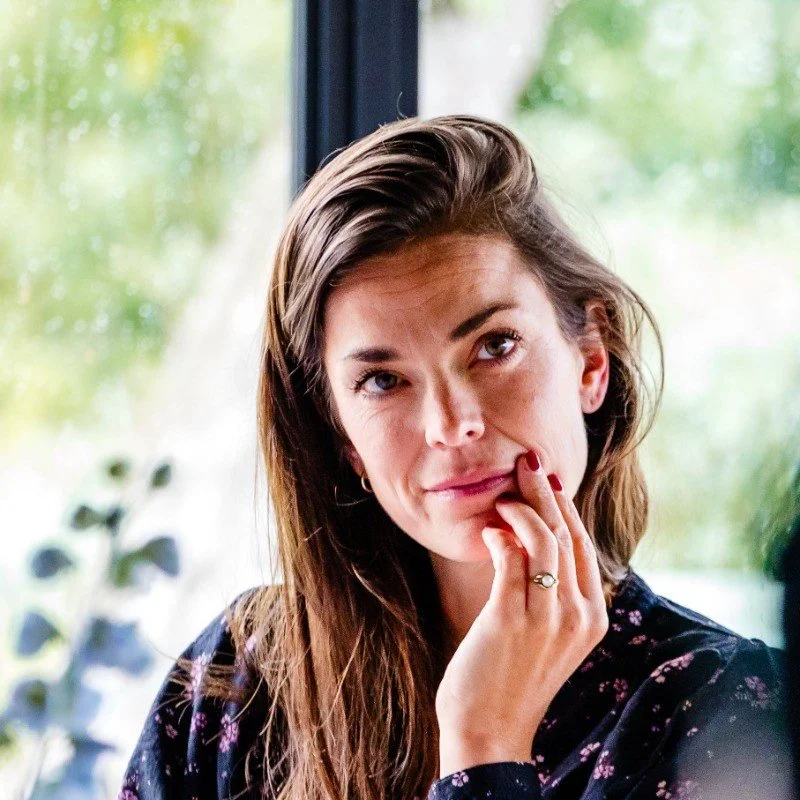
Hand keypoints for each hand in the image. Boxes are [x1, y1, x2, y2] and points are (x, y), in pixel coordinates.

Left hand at [434, 450, 608, 772]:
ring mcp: (547, 618)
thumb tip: (525, 531)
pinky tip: (489, 528)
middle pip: (566, 534)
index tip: (547, 479)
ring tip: (502, 495)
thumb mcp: (544, 630)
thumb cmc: (511, 677)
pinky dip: (501, 534)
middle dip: (545, 492)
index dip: (564, 506)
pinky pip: (511, 558)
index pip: (582, 544)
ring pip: (543, 539)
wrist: (490, 731)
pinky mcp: (511, 619)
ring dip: (521, 507)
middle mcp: (578, 614)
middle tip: (526, 463)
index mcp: (591, 616)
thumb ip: (544, 585)